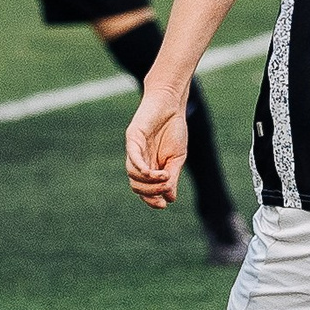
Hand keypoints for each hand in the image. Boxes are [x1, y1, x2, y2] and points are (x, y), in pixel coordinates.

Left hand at [125, 87, 186, 207]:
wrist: (171, 105)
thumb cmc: (173, 130)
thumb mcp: (176, 159)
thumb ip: (171, 177)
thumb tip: (169, 198)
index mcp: (149, 168)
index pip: (144, 190)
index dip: (151, 200)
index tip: (163, 205)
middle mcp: (138, 161)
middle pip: (136, 186)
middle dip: (152, 192)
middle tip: (167, 187)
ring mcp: (134, 150)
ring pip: (133, 174)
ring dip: (150, 181)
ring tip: (166, 176)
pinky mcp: (133, 137)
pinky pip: (133, 157)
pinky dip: (141, 167)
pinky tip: (152, 173)